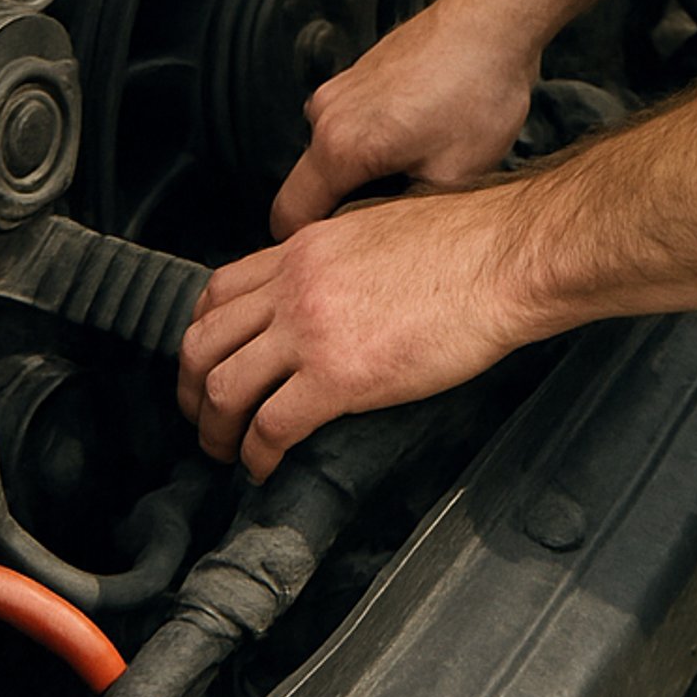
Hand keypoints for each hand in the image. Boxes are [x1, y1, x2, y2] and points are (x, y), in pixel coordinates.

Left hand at [177, 189, 539, 478]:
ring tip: (227, 452)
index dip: (202, 334)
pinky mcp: (339, 377)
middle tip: (201, 417)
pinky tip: (266, 467)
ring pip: (223, 387)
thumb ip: (338, 257)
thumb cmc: (468, 243)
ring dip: (215, 430)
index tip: (208, 361)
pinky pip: (270, 426)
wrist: (505, 258)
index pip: (219, 290)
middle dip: (191, 389)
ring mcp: (312, 331)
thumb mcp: (379, 229)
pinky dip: (257, 456)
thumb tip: (332, 288)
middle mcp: (295, 286)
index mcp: (306, 248)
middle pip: (203, 342)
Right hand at [270, 0, 537, 238]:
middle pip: (311, 186)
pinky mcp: (357, 75)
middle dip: (343, 209)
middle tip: (391, 224)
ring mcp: (338, 90)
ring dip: (360, 174)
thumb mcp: (453, 176)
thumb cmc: (477, 90)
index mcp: (338, 147)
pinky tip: (418, 142)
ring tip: (414, 175)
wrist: (492, 22)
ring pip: (332, 155)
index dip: (308, 251)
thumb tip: (392, 240)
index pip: (288, 218)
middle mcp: (325, 115)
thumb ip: (408, 217)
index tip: (338, 265)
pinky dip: (371, 143)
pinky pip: (349, 126)